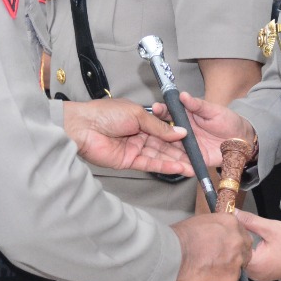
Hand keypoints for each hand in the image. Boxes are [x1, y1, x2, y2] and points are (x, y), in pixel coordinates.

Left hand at [63, 98, 192, 174]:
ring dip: (176, 161)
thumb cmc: (105, 113)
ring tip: (193, 166)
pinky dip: (164, 166)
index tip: (194, 140)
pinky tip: (178, 167)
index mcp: (140, 119)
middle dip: (181, 151)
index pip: (164, 129)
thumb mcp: (137, 114)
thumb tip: (180, 132)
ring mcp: (134, 149)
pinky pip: (150, 164)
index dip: (178, 135)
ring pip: (159, 156)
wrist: (82, 126)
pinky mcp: (129, 161)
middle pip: (164, 144)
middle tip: (198, 157)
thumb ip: (159, 126)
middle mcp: (139, 134)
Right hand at [148, 92, 255, 168]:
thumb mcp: (213, 110)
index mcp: (186, 116)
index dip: (161, 110)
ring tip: (154, 147)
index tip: (156, 108)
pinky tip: (170, 162)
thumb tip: (183, 95)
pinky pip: (183, 161)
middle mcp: (183, 131)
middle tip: (150, 128)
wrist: (242, 140)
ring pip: (170, 147)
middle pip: (166, 131)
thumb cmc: (228, 121)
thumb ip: (197, 105)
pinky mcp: (194, 158)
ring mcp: (187, 146)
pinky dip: (176, 163)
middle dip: (157, 130)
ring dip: (162, 148)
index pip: (169, 112)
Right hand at [170, 212, 250, 280]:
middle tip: (217, 262)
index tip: (226, 249)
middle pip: (245, 254)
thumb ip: (218, 228)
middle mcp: (238, 243)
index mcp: (232, 224)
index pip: (243, 235)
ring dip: (225, 273)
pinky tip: (203, 280)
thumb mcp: (203, 221)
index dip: (234, 244)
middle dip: (234, 259)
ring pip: (236, 272)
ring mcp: (235, 264)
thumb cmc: (180, 237)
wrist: (171, 255)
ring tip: (206, 272)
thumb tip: (220, 235)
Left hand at [235, 209, 280, 280]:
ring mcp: (259, 275)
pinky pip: (252, 259)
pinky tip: (255, 238)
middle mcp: (254, 274)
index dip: (230, 232)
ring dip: (244, 242)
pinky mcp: (265, 273)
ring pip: (244, 256)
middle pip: (236, 253)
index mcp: (253, 265)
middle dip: (236, 237)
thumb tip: (233, 213)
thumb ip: (250, 221)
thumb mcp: (272, 228)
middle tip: (235, 220)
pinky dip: (252, 248)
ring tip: (245, 227)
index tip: (228, 219)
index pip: (232, 247)